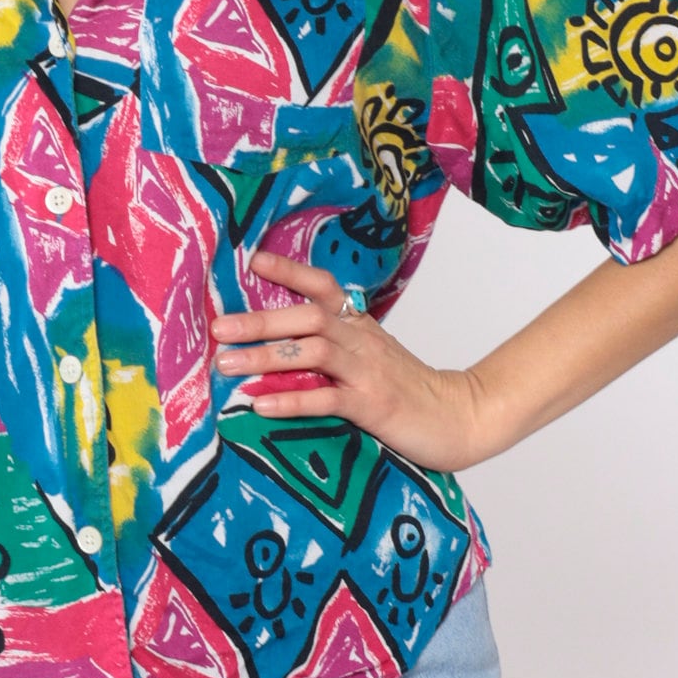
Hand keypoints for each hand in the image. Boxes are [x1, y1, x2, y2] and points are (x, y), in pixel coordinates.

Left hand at [209, 250, 492, 473]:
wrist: (459, 416)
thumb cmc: (405, 388)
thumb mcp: (369, 355)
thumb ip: (332, 344)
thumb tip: (275, 342)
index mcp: (359, 325)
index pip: (323, 287)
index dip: (290, 271)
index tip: (252, 261)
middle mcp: (361, 340)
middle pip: (307, 318)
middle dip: (259, 321)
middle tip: (217, 327)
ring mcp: (367, 372)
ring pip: (312, 353)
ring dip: (266, 357)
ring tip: (227, 365)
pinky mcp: (373, 406)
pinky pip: (326, 400)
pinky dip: (291, 400)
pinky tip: (261, 404)